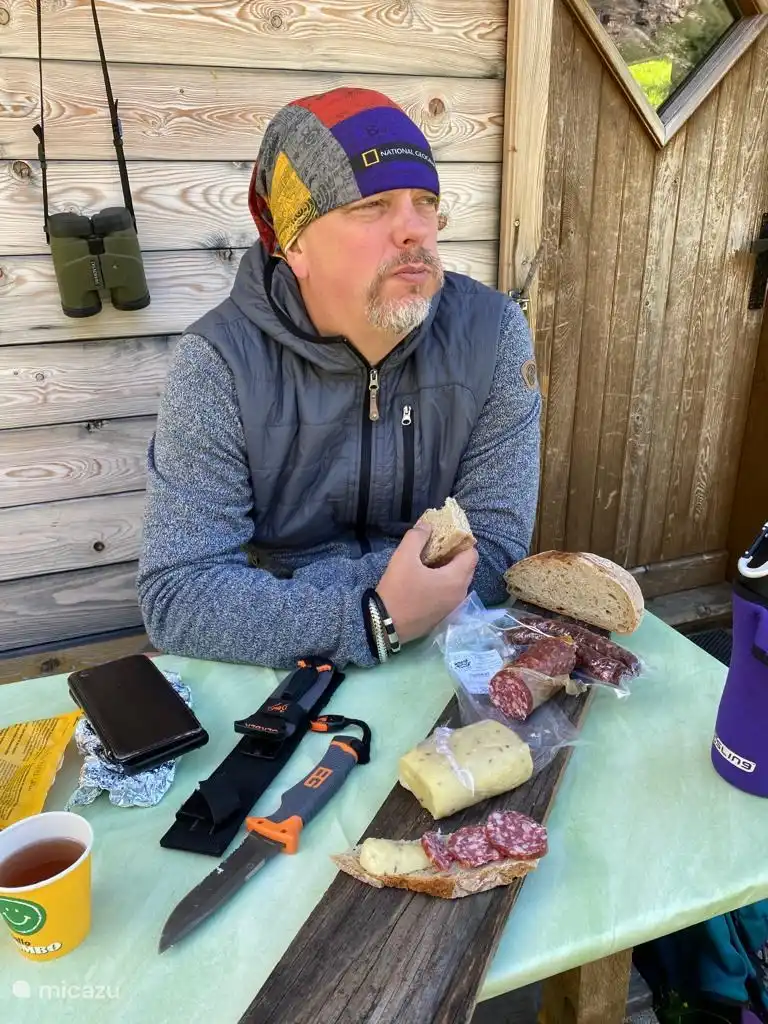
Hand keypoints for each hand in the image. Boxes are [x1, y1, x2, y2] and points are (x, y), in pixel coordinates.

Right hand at [376, 523, 478, 643]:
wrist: (384, 625)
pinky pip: (450, 593)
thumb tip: (427, 525)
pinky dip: (443, 583)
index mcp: (456, 579)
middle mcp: (460, 594)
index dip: (462, 541)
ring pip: (458, 581)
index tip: (446, 536)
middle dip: (454, 554)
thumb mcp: (403, 557)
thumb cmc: (398, 590)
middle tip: (436, 546)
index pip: (472, 554)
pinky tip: (425, 580)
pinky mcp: (443, 616)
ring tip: (429, 562)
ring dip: (448, 569)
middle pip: (467, 567)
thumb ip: (417, 536)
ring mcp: (452, 607)